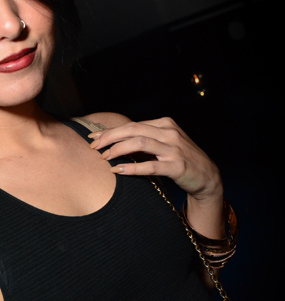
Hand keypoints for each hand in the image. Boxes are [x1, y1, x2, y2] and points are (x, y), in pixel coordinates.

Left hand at [89, 117, 222, 201]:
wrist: (206, 176)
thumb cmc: (180, 159)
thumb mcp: (164, 144)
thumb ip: (144, 140)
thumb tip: (115, 142)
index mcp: (164, 124)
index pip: (132, 124)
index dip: (111, 131)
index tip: (93, 138)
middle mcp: (169, 133)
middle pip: (133, 130)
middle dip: (110, 137)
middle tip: (93, 147)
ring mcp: (174, 149)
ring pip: (140, 143)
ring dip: (118, 149)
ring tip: (104, 157)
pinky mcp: (177, 166)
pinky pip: (151, 165)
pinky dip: (132, 167)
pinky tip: (118, 170)